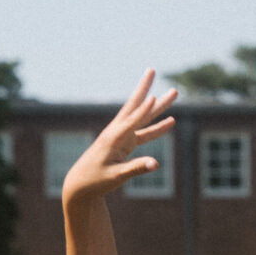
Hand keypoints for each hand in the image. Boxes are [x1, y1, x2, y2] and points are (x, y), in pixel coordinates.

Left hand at [61, 71, 176, 207]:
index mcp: (113, 138)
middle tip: (152, 70)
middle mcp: (117, 132)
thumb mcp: (116, 177)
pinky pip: (144, 133)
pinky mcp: (125, 143)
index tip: (154, 97)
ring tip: (174, 92)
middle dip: (144, 89)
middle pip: (135, 107)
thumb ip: (136, 168)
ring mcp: (122, 136)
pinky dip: (157, 128)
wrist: (81, 185)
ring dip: (158, 106)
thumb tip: (156, 164)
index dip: (143, 111)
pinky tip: (171, 121)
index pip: (131, 121)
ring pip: (143, 117)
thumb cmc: (96, 181)